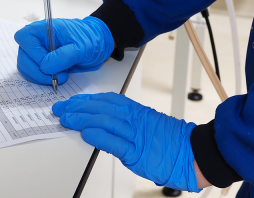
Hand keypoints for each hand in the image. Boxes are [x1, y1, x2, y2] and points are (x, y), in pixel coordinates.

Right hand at [14, 17, 113, 84]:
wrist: (98, 44)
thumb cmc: (90, 38)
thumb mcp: (81, 47)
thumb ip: (63, 56)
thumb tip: (45, 67)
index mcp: (43, 28)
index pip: (25, 39)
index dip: (33, 54)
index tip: (48, 64)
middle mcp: (37, 40)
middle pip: (23, 57)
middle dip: (37, 72)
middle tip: (55, 78)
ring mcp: (38, 52)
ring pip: (26, 68)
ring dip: (40, 78)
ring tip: (60, 76)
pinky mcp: (42, 63)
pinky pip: (34, 74)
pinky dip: (43, 80)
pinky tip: (58, 77)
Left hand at [52, 92, 199, 191]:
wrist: (192, 152)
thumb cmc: (169, 139)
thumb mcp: (146, 123)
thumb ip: (125, 120)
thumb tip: (101, 121)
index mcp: (135, 111)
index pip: (105, 101)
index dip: (85, 100)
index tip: (71, 102)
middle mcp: (134, 119)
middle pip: (101, 108)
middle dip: (78, 107)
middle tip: (61, 109)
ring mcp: (135, 135)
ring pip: (105, 122)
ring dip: (82, 119)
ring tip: (66, 118)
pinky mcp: (137, 152)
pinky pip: (115, 143)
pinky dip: (99, 136)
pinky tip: (86, 133)